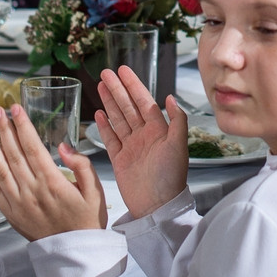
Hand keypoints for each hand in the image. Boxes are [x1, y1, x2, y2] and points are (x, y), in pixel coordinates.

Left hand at [0, 104, 105, 240]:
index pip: (32, 147)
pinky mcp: (11, 213)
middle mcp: (32, 191)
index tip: (16, 109)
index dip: (22, 126)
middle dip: (5, 129)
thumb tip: (65, 147)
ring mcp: (18, 203)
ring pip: (0, 169)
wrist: (75, 252)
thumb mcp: (96, 191)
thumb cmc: (87, 220)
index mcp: (52, 182)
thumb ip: (82, 166)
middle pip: (13, 153)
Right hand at [94, 66, 187, 218]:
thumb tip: (170, 97)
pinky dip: (104, 126)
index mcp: (159, 130)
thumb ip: (176, 121)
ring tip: (100, 86)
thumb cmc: (171, 178)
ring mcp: (131, 147)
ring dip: (109, 103)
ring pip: (118, 119)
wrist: (157, 206)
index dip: (133, 85)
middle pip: (127, 107)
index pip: (143, 101)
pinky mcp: (120, 160)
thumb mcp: (178, 146)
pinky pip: (110, 138)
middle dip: (117, 89)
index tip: (123, 71)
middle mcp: (144, 135)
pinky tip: (98, 114)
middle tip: (105, 73)